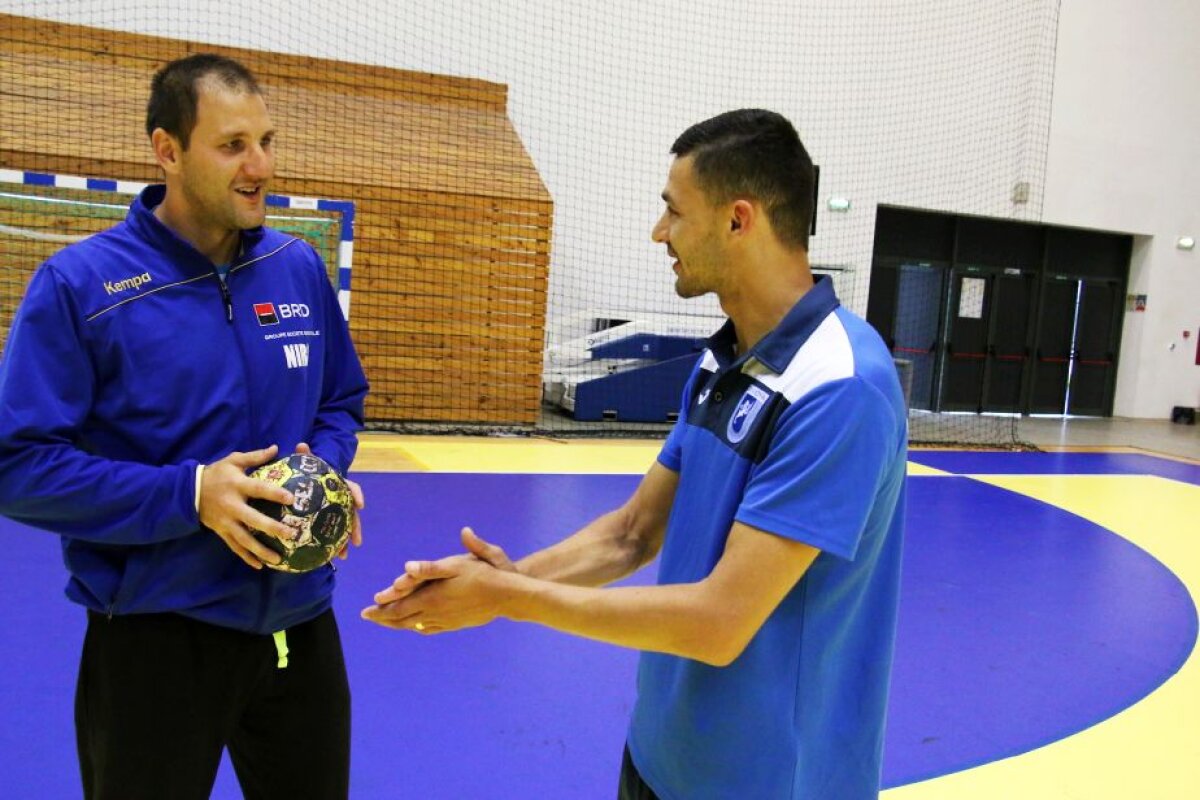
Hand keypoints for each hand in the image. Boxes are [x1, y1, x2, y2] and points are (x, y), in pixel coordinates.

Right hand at [199, 445, 294, 568]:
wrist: (189, 491)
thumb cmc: (217, 473)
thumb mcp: (233, 461)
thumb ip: (255, 457)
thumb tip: (276, 448)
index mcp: (237, 485)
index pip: (259, 489)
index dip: (274, 494)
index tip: (291, 498)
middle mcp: (232, 505)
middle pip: (253, 519)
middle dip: (272, 528)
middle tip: (290, 534)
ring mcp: (226, 521)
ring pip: (244, 539)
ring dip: (261, 550)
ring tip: (278, 559)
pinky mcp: (221, 531)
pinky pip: (235, 547)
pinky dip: (247, 557)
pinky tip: (260, 565)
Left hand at [295, 442, 363, 558]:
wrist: (312, 480)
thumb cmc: (311, 472)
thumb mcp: (308, 464)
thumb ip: (306, 456)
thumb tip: (301, 445)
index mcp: (340, 486)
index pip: (352, 489)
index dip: (357, 495)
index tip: (360, 504)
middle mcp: (342, 501)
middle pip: (352, 515)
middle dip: (356, 528)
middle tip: (356, 541)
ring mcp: (337, 512)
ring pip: (345, 528)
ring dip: (345, 542)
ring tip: (342, 556)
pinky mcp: (328, 522)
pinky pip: (331, 535)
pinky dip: (330, 546)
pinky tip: (325, 558)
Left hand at [361, 527, 516, 632]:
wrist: (507, 596)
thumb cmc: (485, 574)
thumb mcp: (459, 564)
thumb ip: (432, 566)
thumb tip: (408, 565)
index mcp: (432, 598)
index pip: (398, 608)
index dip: (380, 610)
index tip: (365, 612)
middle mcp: (435, 613)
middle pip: (402, 620)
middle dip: (383, 618)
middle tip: (368, 617)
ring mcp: (445, 621)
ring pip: (414, 626)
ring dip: (397, 624)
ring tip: (386, 622)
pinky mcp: (454, 624)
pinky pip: (429, 629)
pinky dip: (415, 627)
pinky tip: (414, 626)